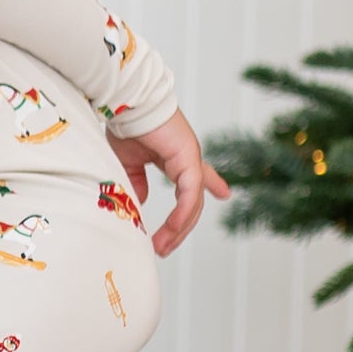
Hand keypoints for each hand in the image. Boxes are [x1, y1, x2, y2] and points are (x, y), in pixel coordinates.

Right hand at [105, 110, 230, 259]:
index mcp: (176, 155)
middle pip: (193, 202)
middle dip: (180, 229)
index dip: (212, 184)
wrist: (127, 103)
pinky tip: (173, 229)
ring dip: (178, 229)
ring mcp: (191, 159)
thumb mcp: (128, 161)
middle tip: (164, 248)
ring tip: (161, 247)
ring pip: (193, 203)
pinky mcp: (189, 159)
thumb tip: (140, 202)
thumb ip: (136, 182)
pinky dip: (182, 214)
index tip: (225, 193)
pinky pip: (190, 194)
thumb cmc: (126, 124)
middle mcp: (188, 158)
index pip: (196, 176)